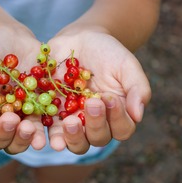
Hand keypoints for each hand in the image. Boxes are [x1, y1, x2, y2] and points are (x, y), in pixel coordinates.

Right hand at [0, 25, 50, 153]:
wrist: (17, 39)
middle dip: (3, 135)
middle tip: (12, 120)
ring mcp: (15, 120)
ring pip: (16, 142)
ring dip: (22, 140)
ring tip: (29, 128)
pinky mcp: (35, 115)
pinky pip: (40, 130)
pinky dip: (43, 135)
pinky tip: (48, 136)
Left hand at [47, 30, 150, 152]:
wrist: (78, 40)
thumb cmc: (107, 53)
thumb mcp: (126, 65)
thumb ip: (137, 88)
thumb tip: (138, 115)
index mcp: (117, 115)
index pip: (122, 128)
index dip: (117, 118)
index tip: (109, 97)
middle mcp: (96, 124)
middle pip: (98, 138)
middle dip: (95, 125)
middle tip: (90, 104)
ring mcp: (73, 122)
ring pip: (75, 142)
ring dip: (72, 137)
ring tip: (69, 122)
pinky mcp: (51, 116)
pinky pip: (49, 131)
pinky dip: (46, 134)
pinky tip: (43, 128)